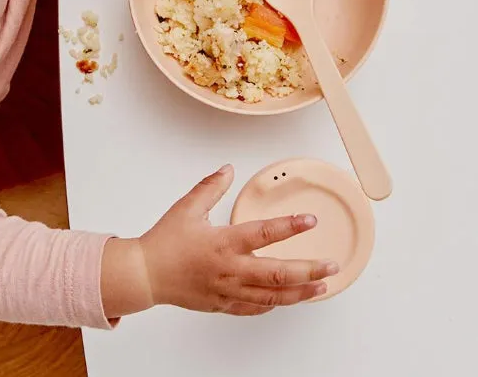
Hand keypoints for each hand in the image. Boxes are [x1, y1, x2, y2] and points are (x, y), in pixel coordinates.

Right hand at [101, 165, 338, 318]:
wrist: (146, 274)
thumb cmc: (164, 242)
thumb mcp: (187, 207)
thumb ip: (211, 186)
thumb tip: (228, 169)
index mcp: (223, 242)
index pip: (264, 233)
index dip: (290, 226)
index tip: (310, 220)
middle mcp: (230, 269)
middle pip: (278, 274)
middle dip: (309, 270)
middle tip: (331, 265)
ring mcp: (229, 290)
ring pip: (272, 296)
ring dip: (300, 292)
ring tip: (321, 287)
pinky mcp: (223, 304)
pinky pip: (255, 308)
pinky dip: (274, 304)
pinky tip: (286, 300)